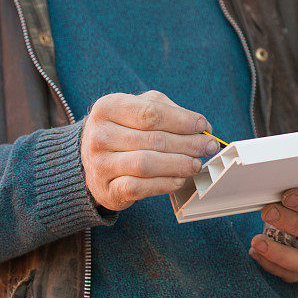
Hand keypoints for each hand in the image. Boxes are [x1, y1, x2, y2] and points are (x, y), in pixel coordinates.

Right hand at [80, 90, 219, 210]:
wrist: (90, 162)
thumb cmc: (122, 131)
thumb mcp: (138, 109)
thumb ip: (168, 111)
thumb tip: (201, 126)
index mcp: (107, 107)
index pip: (151, 113)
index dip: (182, 120)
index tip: (203, 126)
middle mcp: (99, 135)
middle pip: (153, 139)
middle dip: (188, 144)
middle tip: (208, 147)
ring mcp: (100, 163)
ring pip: (147, 164)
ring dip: (179, 164)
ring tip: (196, 164)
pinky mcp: (107, 189)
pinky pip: (141, 187)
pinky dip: (165, 184)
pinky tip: (179, 179)